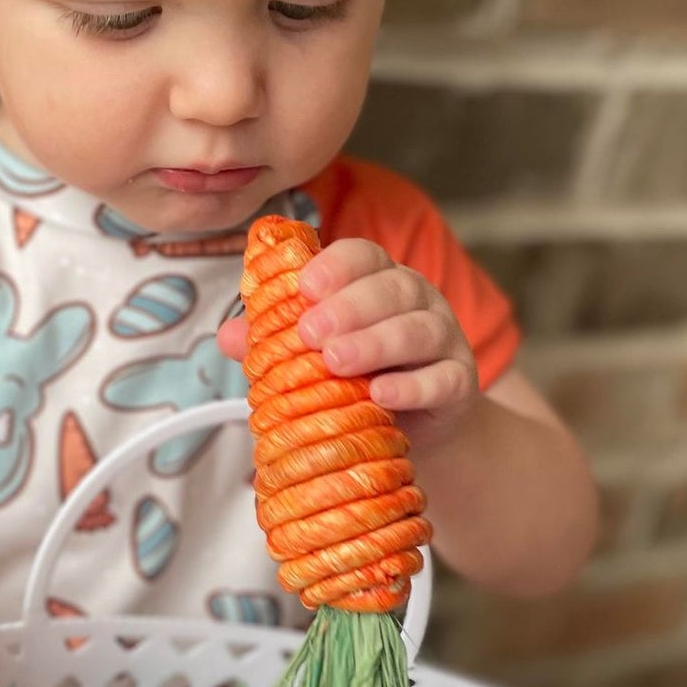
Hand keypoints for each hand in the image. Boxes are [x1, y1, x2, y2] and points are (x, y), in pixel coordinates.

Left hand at [217, 238, 477, 447]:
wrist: (413, 430)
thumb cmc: (357, 380)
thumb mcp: (313, 356)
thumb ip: (273, 341)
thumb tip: (227, 335)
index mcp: (377, 281)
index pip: (364, 256)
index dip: (336, 266)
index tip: (304, 286)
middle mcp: (416, 300)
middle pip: (392, 288)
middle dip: (349, 306)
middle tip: (310, 332)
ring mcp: (444, 339)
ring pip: (419, 329)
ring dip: (376, 342)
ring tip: (337, 361)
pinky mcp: (459, 382)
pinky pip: (443, 379)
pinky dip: (413, 386)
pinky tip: (383, 393)